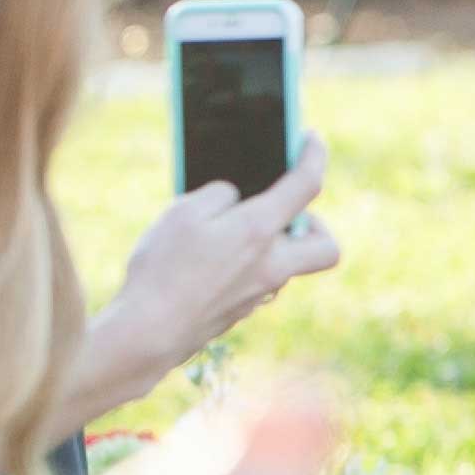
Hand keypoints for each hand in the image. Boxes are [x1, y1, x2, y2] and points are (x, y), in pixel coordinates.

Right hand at [75, 139, 339, 418]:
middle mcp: (273, 265)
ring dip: (274, 246)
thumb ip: (219, 195)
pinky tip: (210, 260)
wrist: (148, 334)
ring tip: (229, 231)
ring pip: (290, 266)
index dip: (313, 156)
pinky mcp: (241, 311)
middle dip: (315, 225)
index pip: (306, 186)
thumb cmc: (162, 269)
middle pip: (326, 246)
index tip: (311, 140)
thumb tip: (236, 198)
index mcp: (260, 231)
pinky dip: (246, 266)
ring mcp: (260, 293)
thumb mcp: (183, 213)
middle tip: (282, 212)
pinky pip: (259, 282)